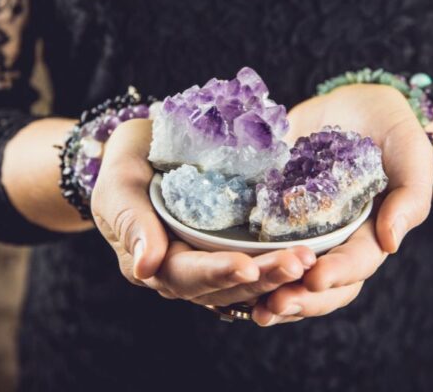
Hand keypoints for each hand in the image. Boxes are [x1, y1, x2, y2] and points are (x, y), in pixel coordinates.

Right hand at [90, 118, 315, 306]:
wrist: (146, 147)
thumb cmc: (127, 163)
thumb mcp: (120, 184)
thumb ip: (129, 222)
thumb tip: (145, 267)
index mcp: (153, 263)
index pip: (187, 276)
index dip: (218, 272)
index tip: (248, 265)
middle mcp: (184, 271)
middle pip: (225, 285)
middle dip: (264, 277)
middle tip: (300, 263)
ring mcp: (210, 262)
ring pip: (248, 281)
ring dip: (279, 274)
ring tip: (310, 260)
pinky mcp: (232, 248)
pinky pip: (259, 265)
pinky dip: (282, 265)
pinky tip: (312, 258)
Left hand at [253, 84, 432, 325]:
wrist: (356, 104)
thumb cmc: (393, 131)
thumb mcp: (411, 156)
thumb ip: (410, 197)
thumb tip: (392, 242)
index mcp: (370, 233)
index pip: (357, 262)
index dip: (338, 273)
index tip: (316, 278)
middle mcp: (335, 239)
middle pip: (322, 283)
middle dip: (300, 297)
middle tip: (273, 305)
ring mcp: (303, 227)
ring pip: (291, 273)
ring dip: (272, 292)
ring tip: (253, 306)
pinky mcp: (275, 209)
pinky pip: (261, 241)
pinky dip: (248, 262)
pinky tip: (230, 273)